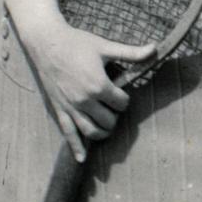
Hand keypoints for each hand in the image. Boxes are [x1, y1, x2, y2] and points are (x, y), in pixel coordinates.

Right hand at [23, 17, 156, 161]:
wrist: (47, 43)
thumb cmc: (77, 43)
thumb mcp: (105, 46)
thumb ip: (130, 53)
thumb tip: (154, 49)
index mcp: (98, 85)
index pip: (121, 103)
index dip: (124, 99)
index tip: (121, 92)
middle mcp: (85, 100)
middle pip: (108, 120)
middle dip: (114, 116)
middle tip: (114, 107)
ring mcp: (71, 107)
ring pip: (91, 131)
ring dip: (102, 133)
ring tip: (107, 128)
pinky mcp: (59, 110)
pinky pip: (68, 133)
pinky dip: (76, 148)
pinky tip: (82, 159)